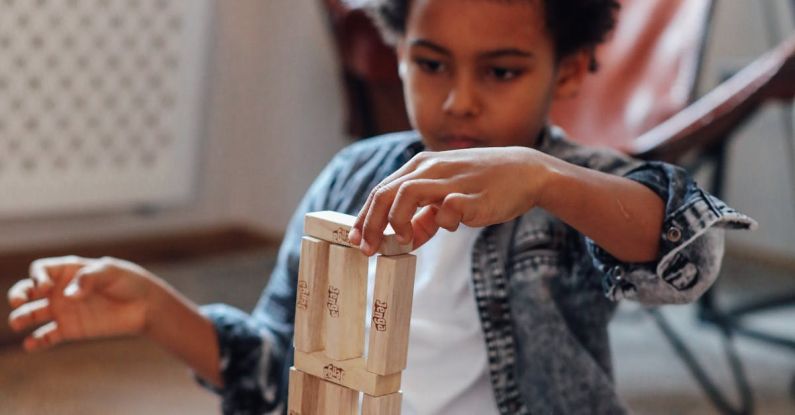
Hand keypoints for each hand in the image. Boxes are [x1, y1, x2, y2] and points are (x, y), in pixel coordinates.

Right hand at [7, 256, 159, 351]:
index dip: (37, 277)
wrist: (144, 306)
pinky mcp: (70, 329)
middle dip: (18, 294)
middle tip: (18, 301)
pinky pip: (47, 336)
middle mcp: (60, 290)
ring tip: (16, 323)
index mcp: (68, 270)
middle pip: (28, 290)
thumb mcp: (111, 272)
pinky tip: (31, 345)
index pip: (41, 270)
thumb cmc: (128, 282)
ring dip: (21, 318)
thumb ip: (89, 278)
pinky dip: (37, 341)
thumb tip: (68, 295)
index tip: (46, 287)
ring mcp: (63, 310)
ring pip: (33, 314)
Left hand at [348, 146, 555, 254]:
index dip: (365, 217)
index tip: (357, 241)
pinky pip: (449, 207)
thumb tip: (403, 240)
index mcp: (420, 167)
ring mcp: (451, 180)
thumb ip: (424, 216)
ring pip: (407, 192)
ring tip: (400, 242)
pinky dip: (442, 221)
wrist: (525, 173)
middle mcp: (431, 169)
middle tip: (366, 249)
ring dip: (397, 220)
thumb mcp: (446, 197)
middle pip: (386, 192)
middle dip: (371, 223)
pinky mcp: (473, 195)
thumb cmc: (483, 185)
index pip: (381, 191)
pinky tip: (448, 227)